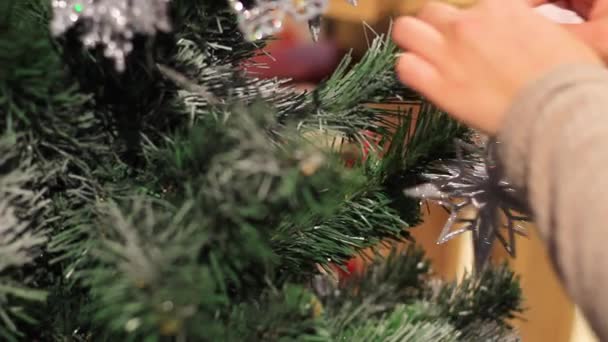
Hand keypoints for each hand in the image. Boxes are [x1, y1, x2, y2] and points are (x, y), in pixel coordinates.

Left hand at [392, 0, 600, 133]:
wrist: (558, 109)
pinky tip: (419, 77)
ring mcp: (449, 53)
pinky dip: (408, 69)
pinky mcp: (438, 86)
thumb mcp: (544, 33)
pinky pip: (404, 66)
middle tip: (439, 46)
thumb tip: (504, 34)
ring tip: (421, 57)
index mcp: (497, 8)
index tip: (469, 39)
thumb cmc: (562, 77)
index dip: (463, 25)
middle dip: (433, 28)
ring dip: (412, 42)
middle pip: (430, 13)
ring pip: (405, 31)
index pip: (464, 8)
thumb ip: (513, 26)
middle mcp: (467, 25)